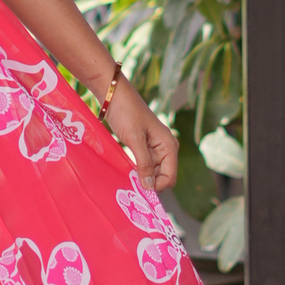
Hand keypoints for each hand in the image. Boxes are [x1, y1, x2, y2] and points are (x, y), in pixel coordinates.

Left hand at [100, 78, 177, 193]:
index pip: (169, 177)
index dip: (156, 186)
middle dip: (148, 183)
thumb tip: (150, 186)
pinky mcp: (143, 147)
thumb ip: (144, 163)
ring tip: (126, 179)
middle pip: (161, 177)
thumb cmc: (126, 112)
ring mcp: (154, 148)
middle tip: (130, 186)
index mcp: (169, 146)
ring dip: (141, 177)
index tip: (138, 189)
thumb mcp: (135, 139)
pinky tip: (125, 172)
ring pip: (152, 172)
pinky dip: (136, 170)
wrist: (114, 95)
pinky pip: (143, 165)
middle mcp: (165, 149)